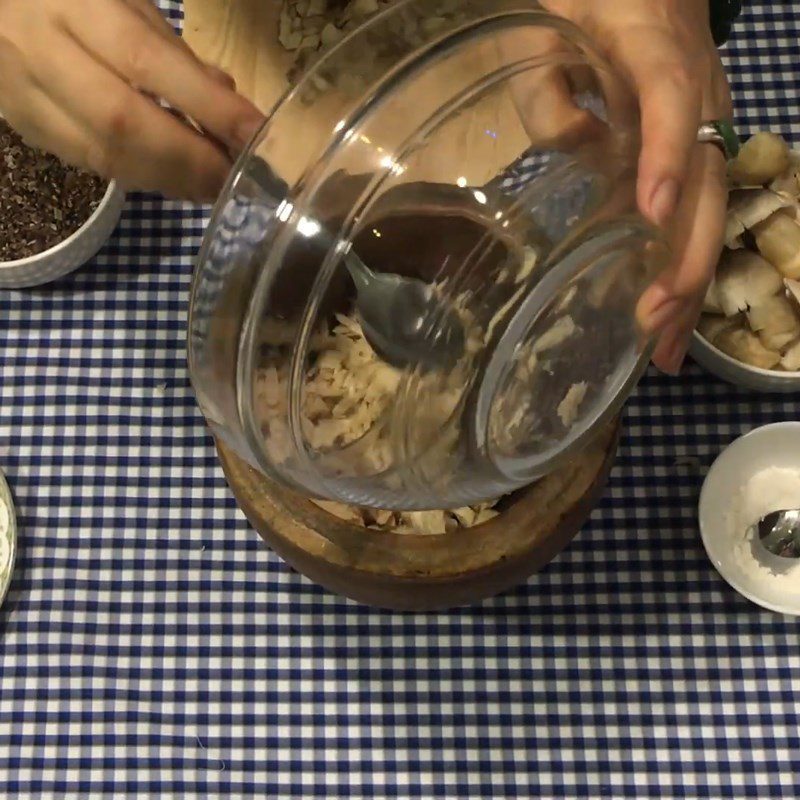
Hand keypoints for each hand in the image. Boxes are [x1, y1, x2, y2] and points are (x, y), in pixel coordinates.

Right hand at [0, 0, 263, 201]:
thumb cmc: (72, 0)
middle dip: (189, 158)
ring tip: (211, 187)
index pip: (148, 62)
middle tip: (233, 178)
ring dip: (169, 179)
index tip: (254, 135)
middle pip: (123, 121)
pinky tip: (174, 182)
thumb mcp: (124, 3)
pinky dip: (143, 178)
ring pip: (105, 154)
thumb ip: (172, 52)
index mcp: (76, 5)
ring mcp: (27, 96)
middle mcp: (43, 50)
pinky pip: (92, 165)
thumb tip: (228, 100)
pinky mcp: (29, 130)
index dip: (206, 105)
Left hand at [543, 0, 732, 373]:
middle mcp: (699, 93)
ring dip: (690, 279)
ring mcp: (707, 122)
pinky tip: (671, 315)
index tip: (653, 216)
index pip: (672, 104)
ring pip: (710, 208)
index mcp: (657, 51)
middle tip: (652, 318)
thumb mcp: (541, 33)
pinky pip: (699, 210)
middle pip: (706, 179)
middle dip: (684, 255)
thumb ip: (546, 91)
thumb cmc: (583, 1)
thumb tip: (579, 152)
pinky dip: (686, 265)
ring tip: (663, 348)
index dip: (669, 158)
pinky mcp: (698, 147)